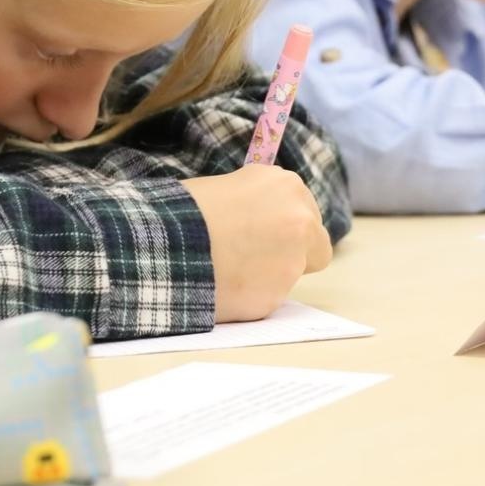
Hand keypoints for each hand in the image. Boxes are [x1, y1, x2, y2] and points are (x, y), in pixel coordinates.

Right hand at [180, 164, 332, 322]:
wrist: (168, 241)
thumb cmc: (188, 208)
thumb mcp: (229, 188)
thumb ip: (258, 204)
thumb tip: (261, 219)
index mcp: (287, 186)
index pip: (307, 213)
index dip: (285, 226)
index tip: (265, 232)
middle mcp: (300, 221)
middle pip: (316, 247)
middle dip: (295, 254)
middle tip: (257, 257)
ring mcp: (292, 262)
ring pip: (291, 276)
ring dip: (268, 277)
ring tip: (226, 269)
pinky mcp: (276, 297)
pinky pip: (267, 299)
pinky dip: (250, 297)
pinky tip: (223, 286)